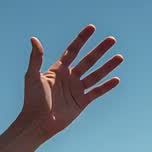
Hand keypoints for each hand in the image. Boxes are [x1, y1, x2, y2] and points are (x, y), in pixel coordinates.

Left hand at [17, 24, 122, 141]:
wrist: (37, 123)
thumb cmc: (32, 99)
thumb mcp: (32, 76)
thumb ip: (36, 58)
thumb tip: (33, 38)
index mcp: (58, 70)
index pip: (72, 50)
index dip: (82, 39)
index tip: (92, 28)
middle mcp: (69, 78)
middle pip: (88, 60)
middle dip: (100, 50)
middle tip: (112, 39)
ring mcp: (76, 90)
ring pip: (95, 75)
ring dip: (108, 66)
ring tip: (120, 57)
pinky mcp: (81, 102)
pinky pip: (97, 92)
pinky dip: (107, 86)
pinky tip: (116, 79)